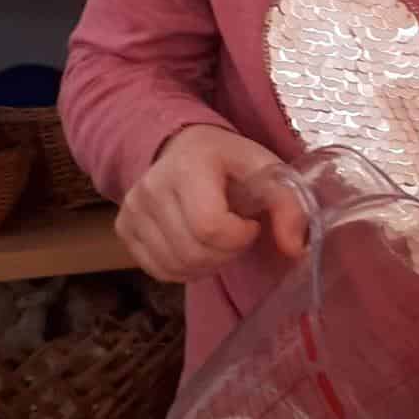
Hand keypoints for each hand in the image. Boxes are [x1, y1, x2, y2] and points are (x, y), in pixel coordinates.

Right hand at [116, 125, 308, 283]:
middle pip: (193, 252)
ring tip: (217, 240)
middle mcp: (151, 187)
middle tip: (236, 235)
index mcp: (188, 166)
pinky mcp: (123, 228)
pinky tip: (196, 247)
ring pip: (176, 266)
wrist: (180, 148)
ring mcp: (132, 210)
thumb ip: (289, 205)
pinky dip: (185, 269)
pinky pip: (158, 270)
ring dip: (207, 264)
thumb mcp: (266, 170)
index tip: (249, 223)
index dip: (238, 236)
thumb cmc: (227, 160)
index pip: (210, 227)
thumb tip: (294, 248)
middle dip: (226, 253)